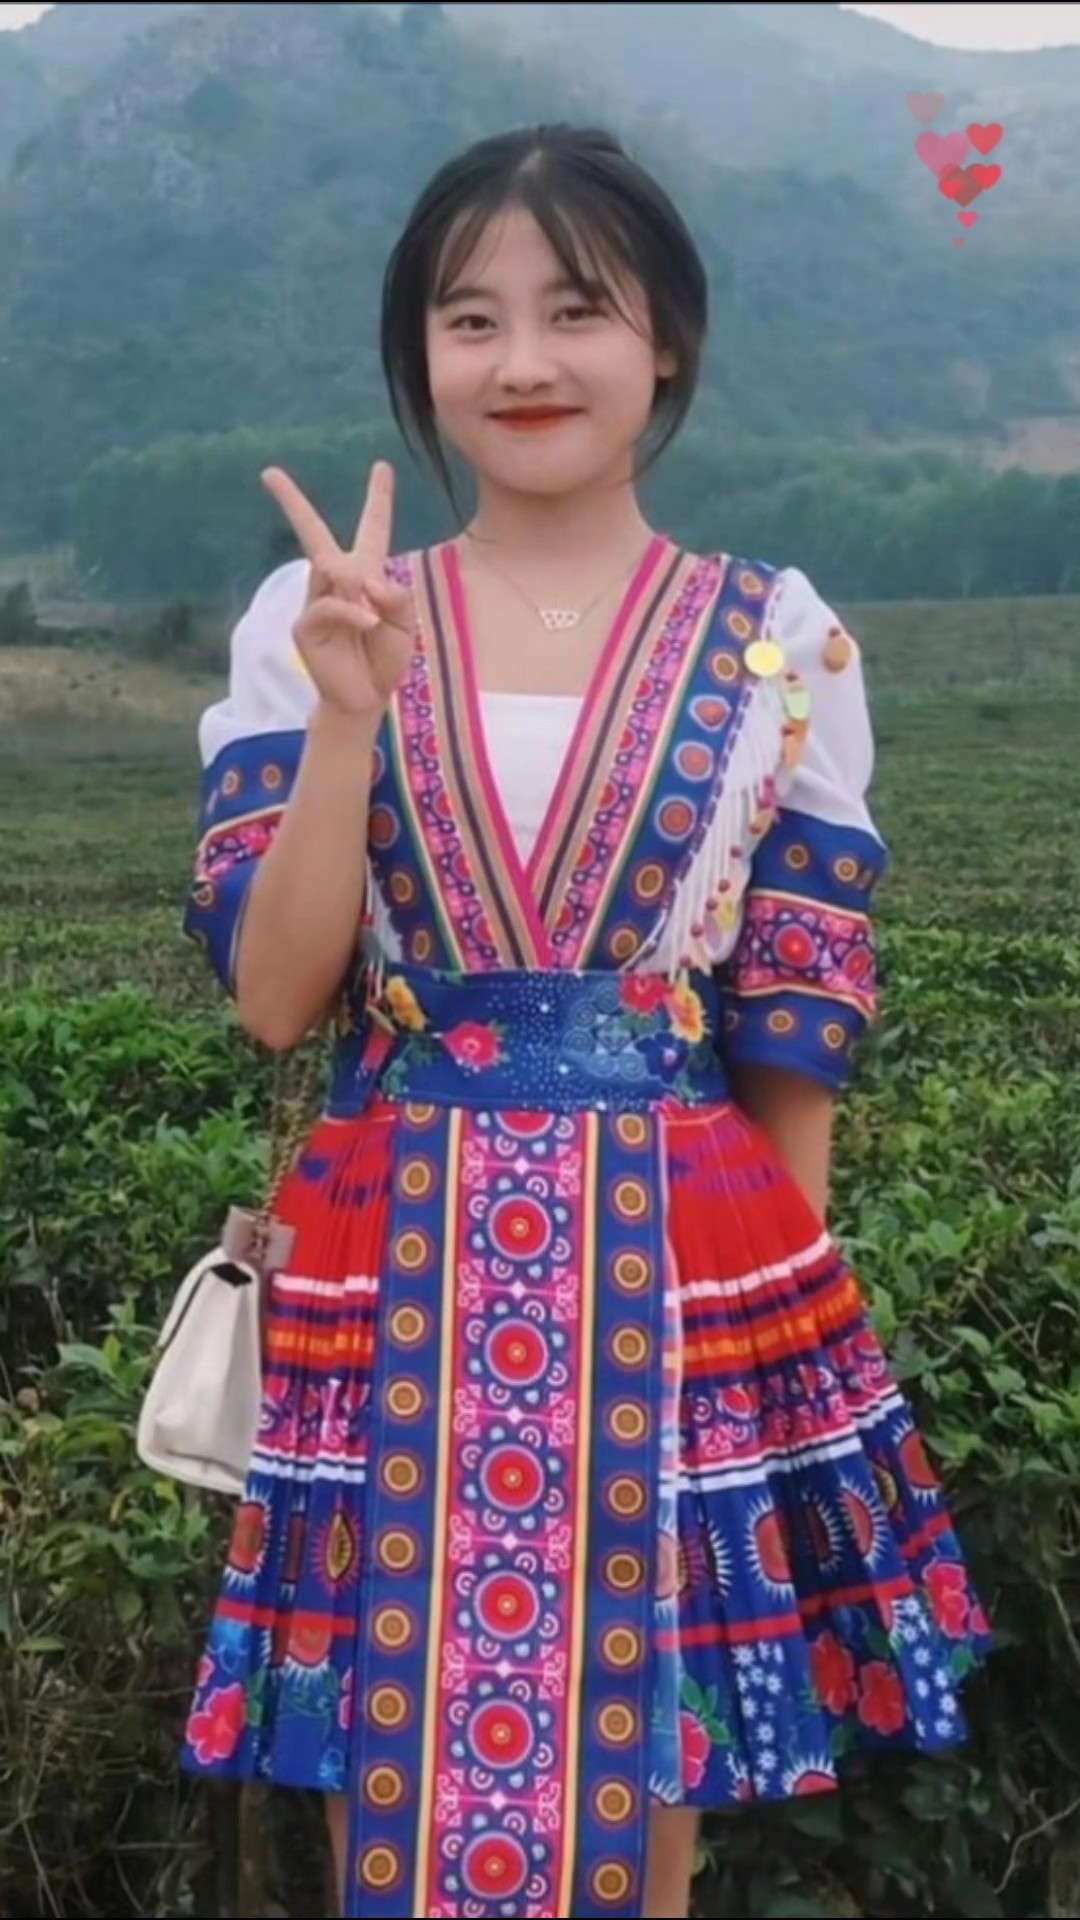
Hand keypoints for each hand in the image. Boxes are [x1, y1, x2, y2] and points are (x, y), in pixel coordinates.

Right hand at [261, 460, 413, 719]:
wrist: (366, 697)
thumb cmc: (385, 658)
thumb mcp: (406, 624)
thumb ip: (397, 597)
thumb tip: (367, 580)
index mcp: (367, 575)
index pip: (373, 529)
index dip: (378, 498)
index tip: (381, 466)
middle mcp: (337, 582)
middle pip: (313, 533)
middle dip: (292, 502)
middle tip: (270, 472)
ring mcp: (317, 602)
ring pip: (329, 567)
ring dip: (354, 584)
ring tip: (372, 616)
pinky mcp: (307, 626)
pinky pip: (327, 605)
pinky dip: (351, 611)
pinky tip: (367, 622)